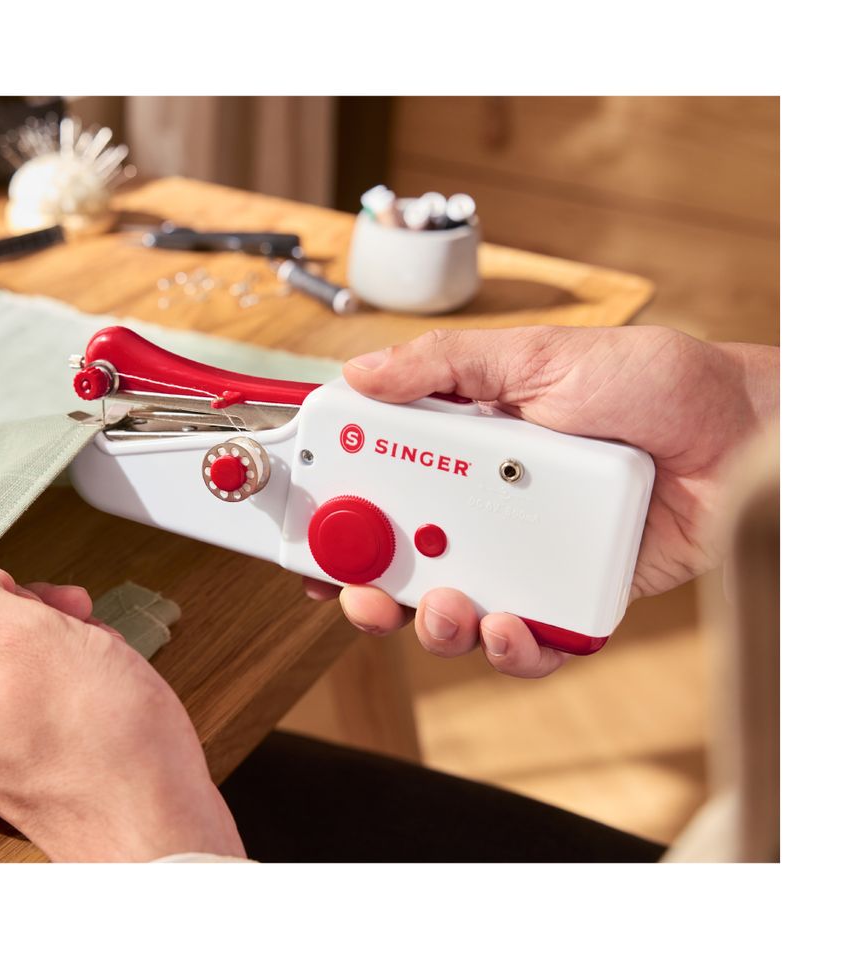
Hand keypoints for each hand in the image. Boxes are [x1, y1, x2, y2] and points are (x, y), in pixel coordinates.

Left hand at [0, 562, 244, 860]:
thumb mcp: (29, 637)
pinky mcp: (35, 769)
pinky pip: (48, 706)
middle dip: (36, 622)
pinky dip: (80, 688)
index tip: (30, 601)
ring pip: (23, 669)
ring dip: (66, 651)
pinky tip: (109, 691)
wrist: (161, 828)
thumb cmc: (103, 745)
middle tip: (74, 625)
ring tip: (100, 663)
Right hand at [307, 325, 778, 677]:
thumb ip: (446, 366)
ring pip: (453, 609)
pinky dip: (507, 649)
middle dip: (367, 584)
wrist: (741, 434)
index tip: (307, 532)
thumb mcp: (539, 355)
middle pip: (402, 559)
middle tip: (359, 590)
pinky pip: (525, 643)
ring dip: (433, 623)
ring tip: (446, 608)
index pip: (378, 482)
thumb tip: (362, 372)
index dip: (336, 511)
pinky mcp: (569, 598)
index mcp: (463, 449)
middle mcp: (486, 507)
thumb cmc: (652, 383)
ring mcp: (525, 556)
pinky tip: (507, 628)